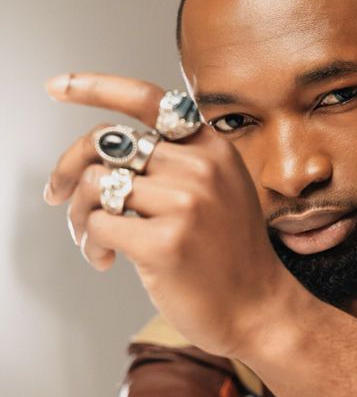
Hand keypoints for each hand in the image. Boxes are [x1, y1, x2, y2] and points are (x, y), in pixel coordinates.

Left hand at [44, 73, 296, 356]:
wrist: (259, 308)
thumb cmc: (231, 255)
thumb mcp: (222, 191)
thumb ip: (178, 164)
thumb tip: (101, 155)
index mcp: (213, 149)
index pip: (147, 99)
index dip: (95, 87)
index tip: (58, 87)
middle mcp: (201, 168)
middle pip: (106, 142)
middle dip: (70, 168)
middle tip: (57, 192)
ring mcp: (186, 204)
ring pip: (96, 184)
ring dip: (80, 214)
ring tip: (93, 239)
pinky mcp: (165, 243)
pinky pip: (98, 226)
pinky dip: (91, 243)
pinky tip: (106, 261)